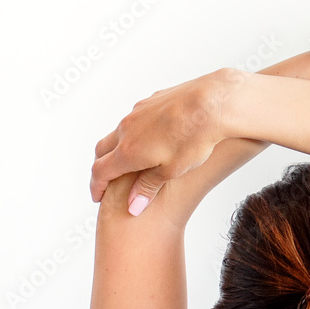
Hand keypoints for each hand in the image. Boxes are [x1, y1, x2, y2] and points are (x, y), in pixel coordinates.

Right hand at [90, 71, 228, 214]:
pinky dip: (134, 133)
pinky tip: (150, 139)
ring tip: (129, 162)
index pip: (101, 171)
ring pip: (119, 132)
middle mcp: (127, 129)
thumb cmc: (194, 139)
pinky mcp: (150, 101)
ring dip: (117, 148)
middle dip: (101, 167)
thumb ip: (148, 188)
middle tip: (106, 181)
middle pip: (102, 149)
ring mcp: (137, 112)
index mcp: (128, 151)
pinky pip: (135, 119)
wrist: (212, 104)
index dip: (97, 186)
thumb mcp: (171, 171)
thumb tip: (132, 207)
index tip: (98, 197)